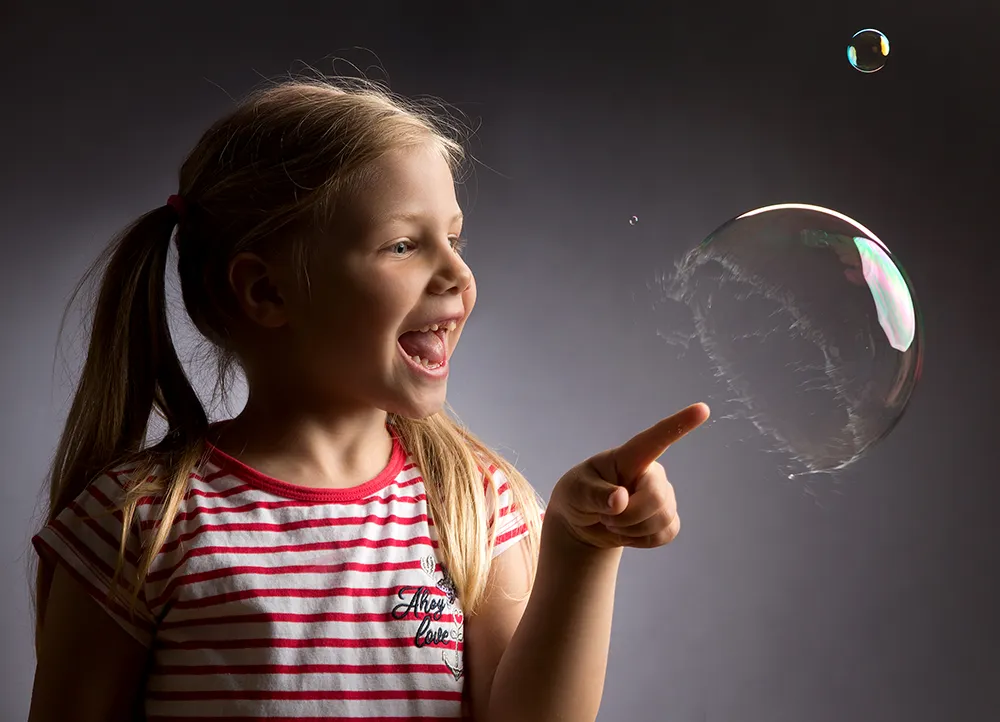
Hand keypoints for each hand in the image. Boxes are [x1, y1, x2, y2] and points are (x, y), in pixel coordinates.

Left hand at [547, 403, 709, 549]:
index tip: (703, 409)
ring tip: (613, 521)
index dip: (680, 424)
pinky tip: (628, 532)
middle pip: (656, 496)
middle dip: (629, 516)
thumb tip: (620, 500)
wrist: (583, 523)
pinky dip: (642, 541)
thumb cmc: (578, 495)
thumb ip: (595, 495)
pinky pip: (667, 533)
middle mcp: (651, 472)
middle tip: (606, 517)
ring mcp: (662, 495)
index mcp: (629, 457)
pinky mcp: (667, 519)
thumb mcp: (576, 492)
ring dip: (632, 530)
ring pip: (662, 518)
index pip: (656, 439)